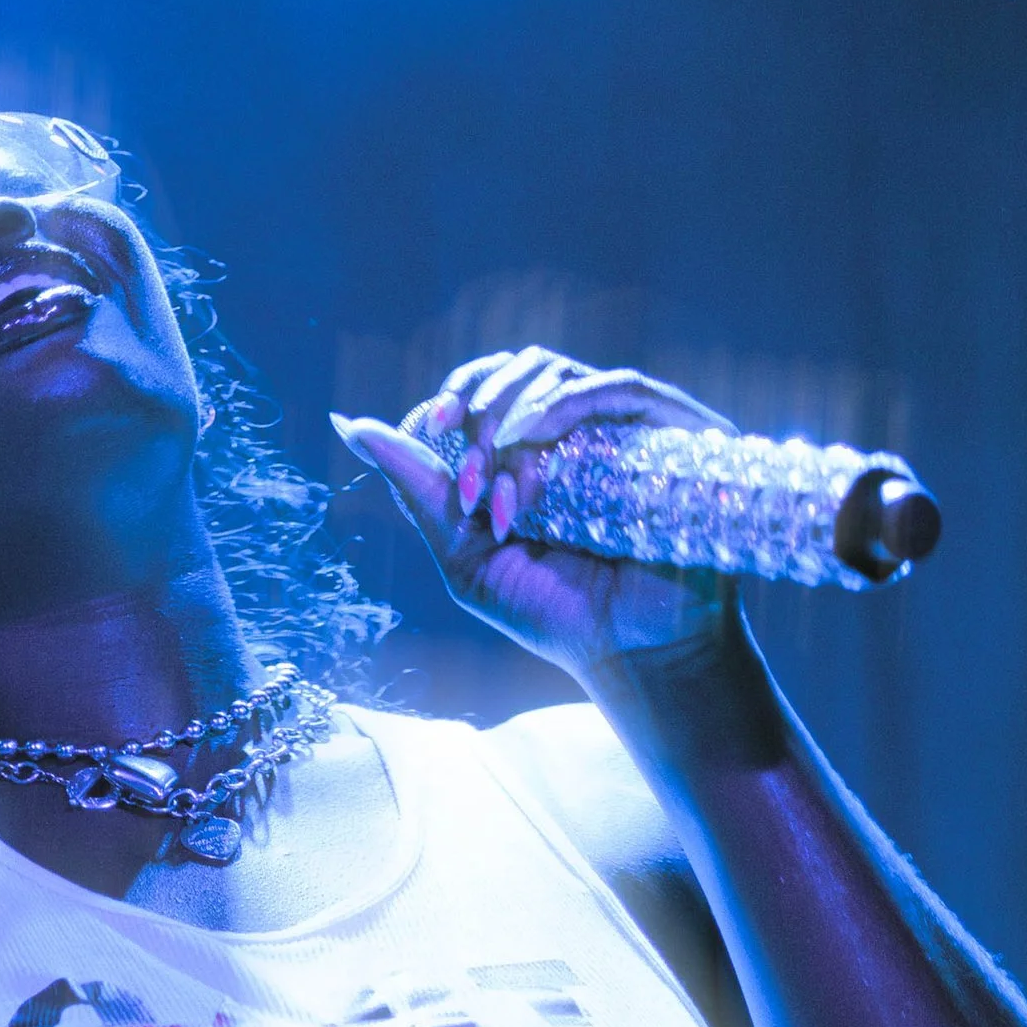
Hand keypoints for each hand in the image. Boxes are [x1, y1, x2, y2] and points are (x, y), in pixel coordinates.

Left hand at [333, 345, 737, 682]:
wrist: (631, 655)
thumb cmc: (555, 614)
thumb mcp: (466, 553)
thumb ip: (420, 488)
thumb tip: (349, 422)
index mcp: (538, 453)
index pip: (493, 387)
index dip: (459, 394)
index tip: (435, 423)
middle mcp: (584, 432)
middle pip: (523, 370)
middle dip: (481, 411)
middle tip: (469, 470)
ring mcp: (629, 429)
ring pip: (562, 374)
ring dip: (516, 415)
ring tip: (504, 484)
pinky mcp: (676, 433)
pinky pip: (621, 387)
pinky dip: (571, 401)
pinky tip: (537, 435)